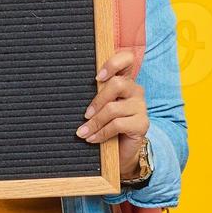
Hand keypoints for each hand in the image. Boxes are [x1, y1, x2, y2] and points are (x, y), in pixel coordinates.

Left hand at [75, 49, 148, 178]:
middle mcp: (135, 90)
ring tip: (83, 132)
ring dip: (95, 122)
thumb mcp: (98, 107)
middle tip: (85, 115)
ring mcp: (140, 107)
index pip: (127, 59)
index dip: (113, 63)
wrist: (119, 153)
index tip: (97, 77)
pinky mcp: (142, 124)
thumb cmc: (105, 126)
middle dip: (97, 101)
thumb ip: (93, 95)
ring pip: (113, 108)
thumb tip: (68, 89)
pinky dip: (101, 133)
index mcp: (124, 81)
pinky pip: (117, 124)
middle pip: (117, 84)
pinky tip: (92, 139)